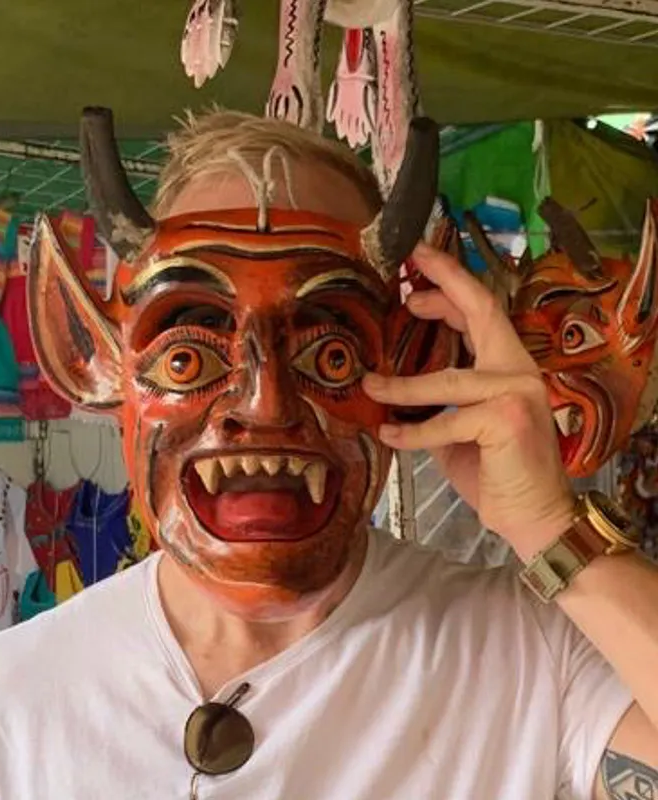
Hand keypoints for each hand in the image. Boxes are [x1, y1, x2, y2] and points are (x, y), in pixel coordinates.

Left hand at [363, 243, 574, 558]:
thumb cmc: (494, 471)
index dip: (451, 284)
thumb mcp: (459, 428)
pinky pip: (443, 423)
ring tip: (370, 383)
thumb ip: (438, 401)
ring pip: (446, 379)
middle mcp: (519, 369)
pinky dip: (412, 432)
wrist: (531, 516)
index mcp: (508, 365)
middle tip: (409, 263)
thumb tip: (389, 383)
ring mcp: (517, 391)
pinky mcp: (506, 419)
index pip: (481, 311)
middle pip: (482, 310)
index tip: (417, 267)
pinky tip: (388, 434)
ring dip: (401, 382)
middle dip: (444, 281)